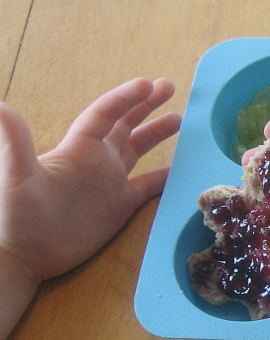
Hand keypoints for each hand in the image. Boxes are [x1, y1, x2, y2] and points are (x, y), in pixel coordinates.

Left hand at [0, 78, 180, 281]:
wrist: (21, 255)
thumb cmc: (15, 214)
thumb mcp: (15, 176)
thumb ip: (15, 142)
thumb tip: (0, 106)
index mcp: (78, 148)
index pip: (105, 114)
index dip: (126, 98)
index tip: (149, 84)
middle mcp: (96, 160)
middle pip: (125, 124)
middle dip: (146, 105)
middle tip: (169, 86)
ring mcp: (109, 183)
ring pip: (138, 150)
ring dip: (156, 134)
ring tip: (179, 118)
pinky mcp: (118, 207)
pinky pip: (148, 187)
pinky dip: (164, 177)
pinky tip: (181, 170)